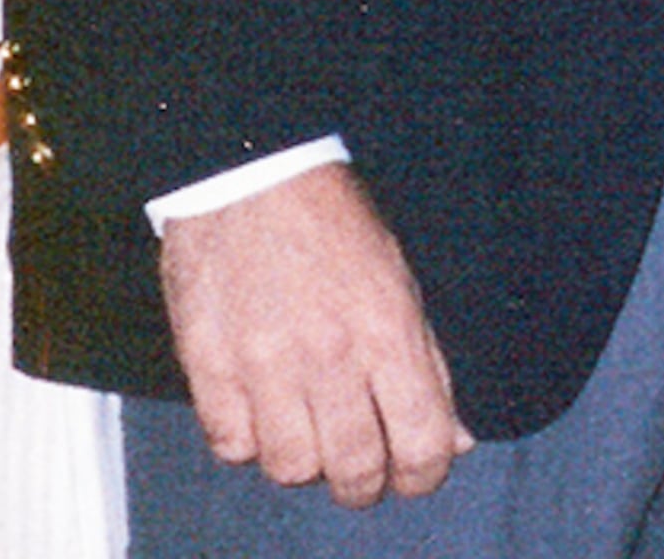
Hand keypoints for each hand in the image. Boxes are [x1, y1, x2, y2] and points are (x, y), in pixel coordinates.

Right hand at [159, 164, 470, 505]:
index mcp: (387, 331)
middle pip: (353, 468)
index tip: (419, 474)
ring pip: (291, 468)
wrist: (251, 177)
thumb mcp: (404, 280)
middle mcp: (328, 356)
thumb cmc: (334, 223)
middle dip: (366, 485)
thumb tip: (454, 437)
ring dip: (307, 463)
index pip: (421, 440)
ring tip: (313, 436)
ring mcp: (263, 366)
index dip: (424, 474)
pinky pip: (233, 447)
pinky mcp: (209, 369)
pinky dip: (251, 444)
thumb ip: (428, 363)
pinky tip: (265, 415)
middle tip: (365, 475)